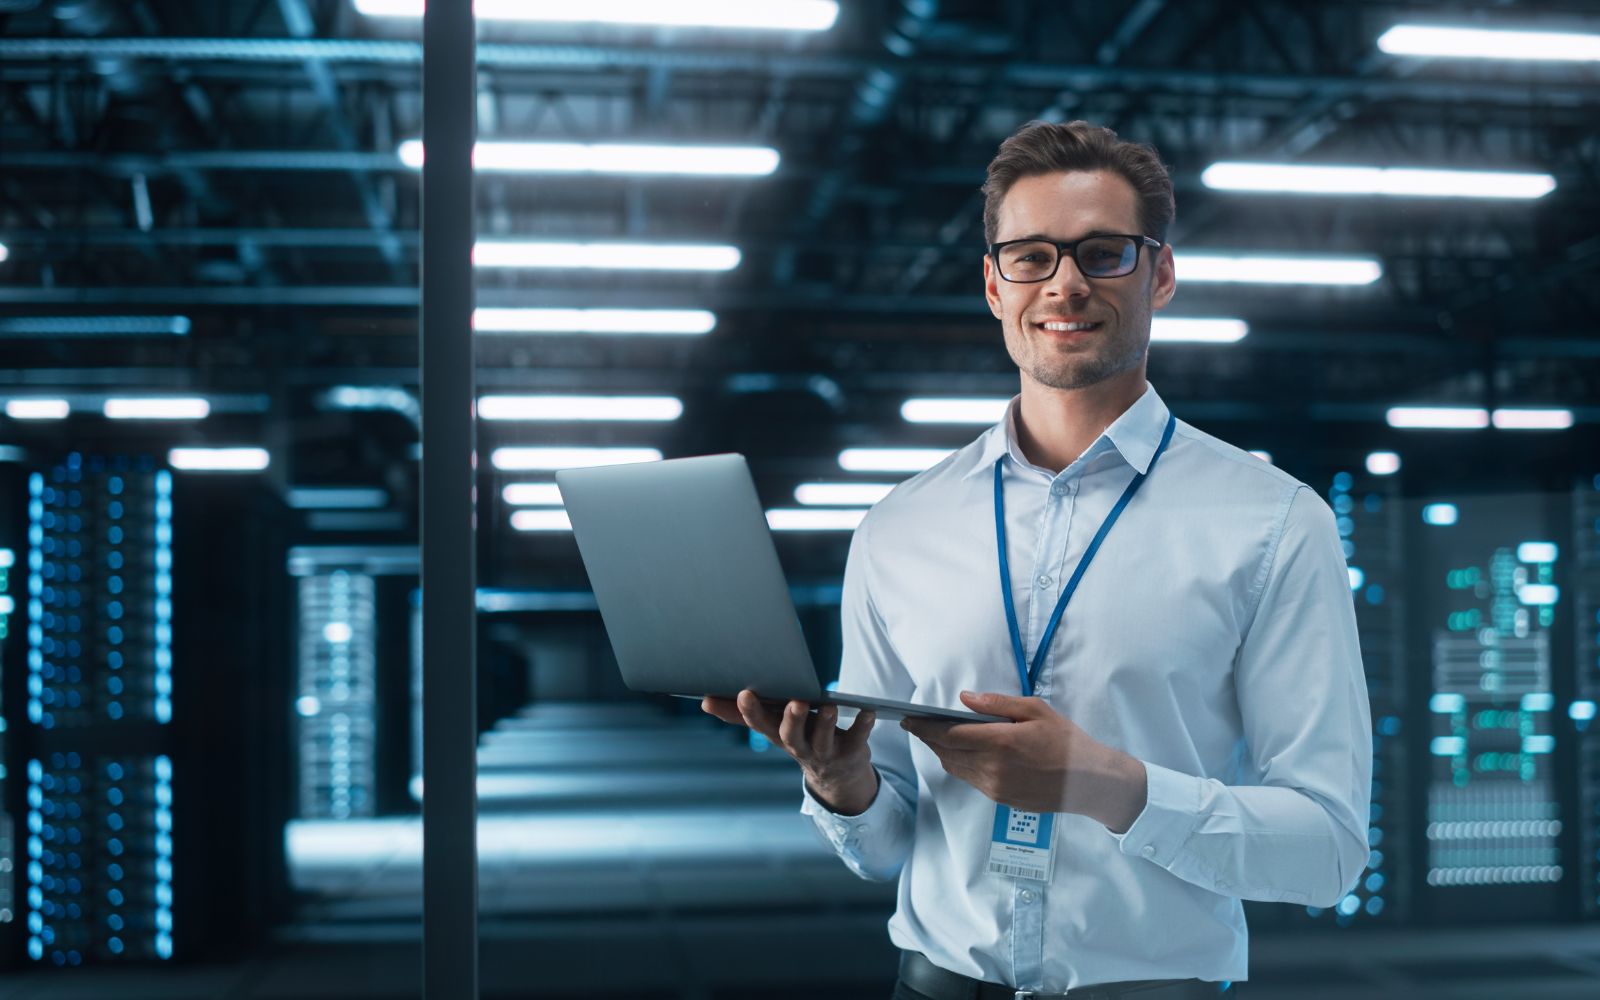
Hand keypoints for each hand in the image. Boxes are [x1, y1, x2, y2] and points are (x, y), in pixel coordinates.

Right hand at [701, 690, 878, 814]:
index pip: (760, 725)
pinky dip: (862, 725)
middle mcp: (800, 747)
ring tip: (828, 704)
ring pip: (823, 739)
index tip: (743, 692)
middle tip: (794, 701)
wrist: (837, 776)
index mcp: (778, 736)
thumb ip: (742, 714)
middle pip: (791, 735)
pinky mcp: (852, 752)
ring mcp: (825, 752)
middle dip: (791, 719)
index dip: (750, 711)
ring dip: (825, 722)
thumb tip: (704, 700)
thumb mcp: (773, 727)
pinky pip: (858, 739)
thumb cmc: (801, 738)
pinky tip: (866, 711)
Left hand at [901, 690, 1146, 831]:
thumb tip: (964, 699)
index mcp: (1000, 742)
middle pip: (946, 752)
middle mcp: (992, 768)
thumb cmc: (1066, 741)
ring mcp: (995, 787)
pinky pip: (970, 780)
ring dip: (942, 752)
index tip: (908, 718)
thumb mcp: (1035, 710)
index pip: (948, 735)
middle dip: (928, 738)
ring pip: (955, 768)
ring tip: (936, 737)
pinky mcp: (1000, 799)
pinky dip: (959, 765)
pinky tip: (962, 753)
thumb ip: (997, 704)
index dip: (924, 727)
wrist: (1089, 781)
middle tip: (916, 724)